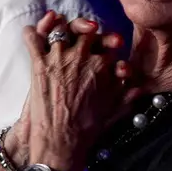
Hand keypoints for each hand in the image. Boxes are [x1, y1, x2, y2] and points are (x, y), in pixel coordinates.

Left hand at [23, 13, 133, 170]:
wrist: (61, 142)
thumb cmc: (88, 128)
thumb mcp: (114, 109)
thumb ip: (126, 93)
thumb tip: (139, 86)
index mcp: (101, 64)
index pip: (105, 42)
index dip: (107, 42)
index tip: (106, 47)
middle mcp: (81, 56)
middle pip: (84, 30)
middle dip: (85, 30)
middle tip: (84, 36)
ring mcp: (58, 58)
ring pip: (60, 28)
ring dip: (60, 28)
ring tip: (59, 33)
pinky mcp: (38, 64)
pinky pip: (32, 37)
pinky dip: (32, 32)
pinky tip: (34, 33)